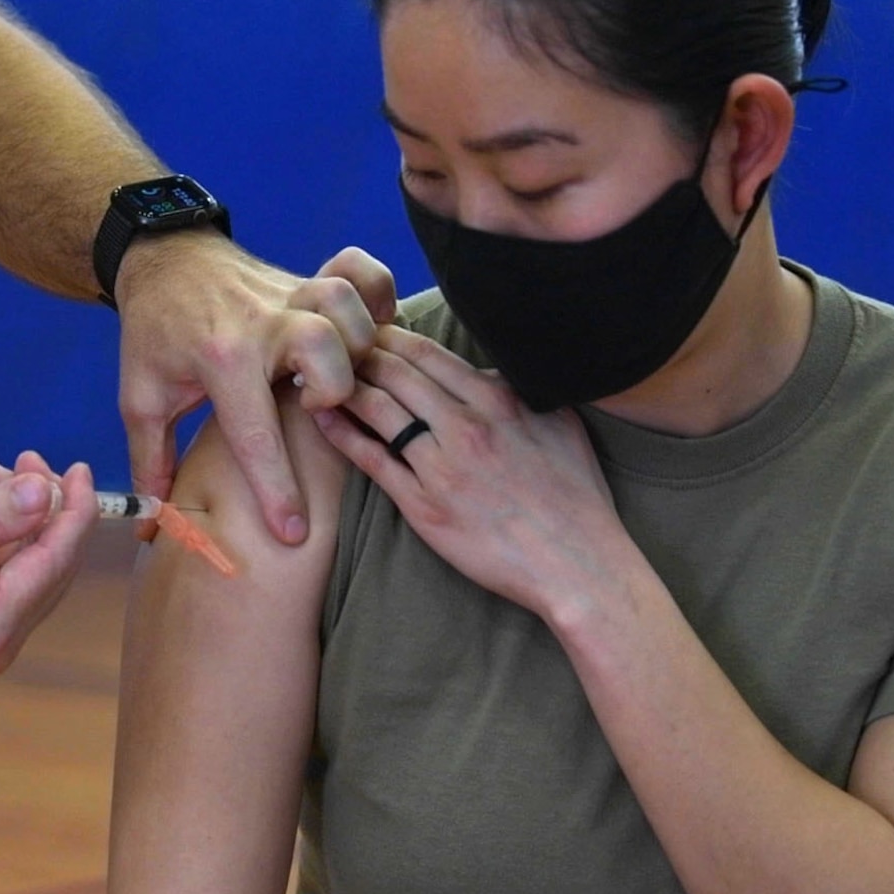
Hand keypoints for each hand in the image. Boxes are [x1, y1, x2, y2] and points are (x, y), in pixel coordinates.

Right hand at [0, 457, 98, 677]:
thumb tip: (45, 491)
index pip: (55, 561)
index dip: (74, 510)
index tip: (79, 468)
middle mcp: (0, 640)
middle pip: (49, 560)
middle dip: (39, 503)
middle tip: (22, 457)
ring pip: (28, 559)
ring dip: (14, 511)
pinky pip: (5, 568)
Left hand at [115, 236, 395, 544]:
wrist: (163, 259)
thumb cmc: (155, 333)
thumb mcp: (141, 398)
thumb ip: (151, 462)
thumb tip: (153, 526)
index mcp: (220, 359)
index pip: (256, 434)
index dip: (277, 490)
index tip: (293, 532)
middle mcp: (263, 324)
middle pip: (327, 351)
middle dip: (333, 392)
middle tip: (314, 410)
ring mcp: (291, 295)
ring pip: (348, 311)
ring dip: (355, 347)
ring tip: (338, 373)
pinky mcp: (309, 280)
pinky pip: (361, 273)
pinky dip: (376, 296)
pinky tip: (369, 328)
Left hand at [309, 326, 626, 620]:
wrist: (576, 563)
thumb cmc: (574, 496)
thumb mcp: (559, 424)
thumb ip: (521, 390)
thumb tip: (490, 369)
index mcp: (498, 400)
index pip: (428, 353)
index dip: (390, 337)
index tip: (369, 330)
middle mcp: (466, 425)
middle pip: (395, 373)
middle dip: (358, 354)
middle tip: (331, 346)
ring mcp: (441, 465)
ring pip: (377, 409)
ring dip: (343, 387)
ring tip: (317, 376)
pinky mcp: (423, 505)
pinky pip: (371, 459)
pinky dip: (342, 434)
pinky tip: (321, 418)